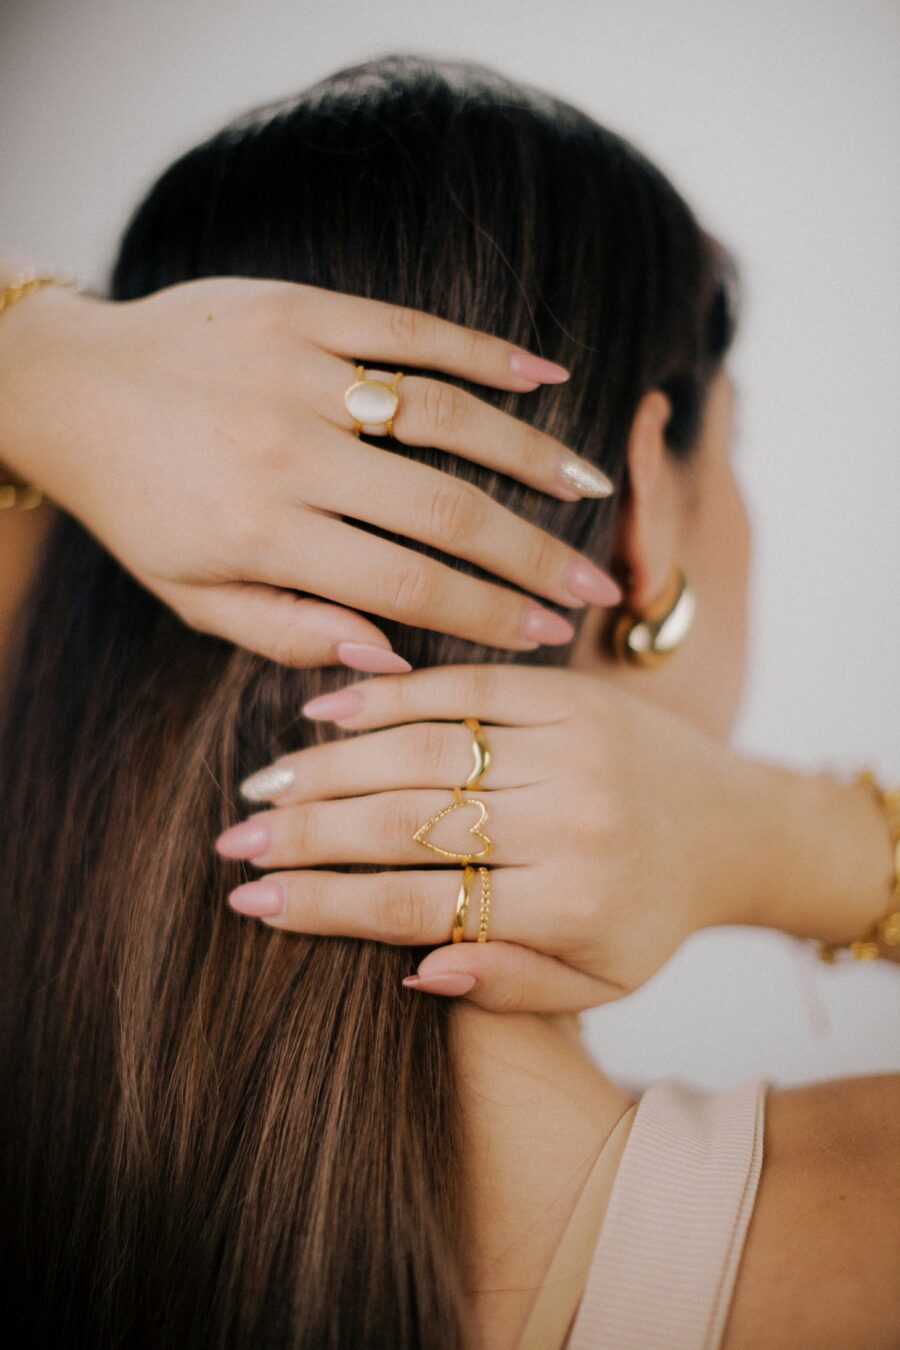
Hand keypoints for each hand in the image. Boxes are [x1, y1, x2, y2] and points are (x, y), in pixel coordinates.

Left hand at [0, 276, 620, 668]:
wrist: (70, 386)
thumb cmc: (138, 506)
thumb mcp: (192, 595)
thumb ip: (289, 632)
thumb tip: (392, 658)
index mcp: (262, 532)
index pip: (407, 583)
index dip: (491, 615)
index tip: (552, 635)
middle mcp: (288, 452)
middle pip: (445, 510)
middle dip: (535, 556)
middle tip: (597, 585)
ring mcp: (298, 370)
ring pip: (444, 416)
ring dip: (530, 455)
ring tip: (592, 491)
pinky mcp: (301, 309)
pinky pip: (410, 329)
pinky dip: (485, 354)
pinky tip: (546, 379)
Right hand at [215, 665, 764, 1010]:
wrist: (736, 823)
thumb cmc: (651, 912)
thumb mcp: (598, 982)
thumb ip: (508, 986)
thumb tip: (412, 971)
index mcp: (572, 903)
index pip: (419, 904)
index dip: (325, 905)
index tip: (252, 903)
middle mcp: (570, 820)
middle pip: (407, 823)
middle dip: (307, 836)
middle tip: (234, 844)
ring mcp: (570, 744)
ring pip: (423, 751)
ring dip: (330, 766)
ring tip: (263, 787)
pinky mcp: (568, 692)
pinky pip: (463, 686)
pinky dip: (388, 696)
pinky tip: (325, 709)